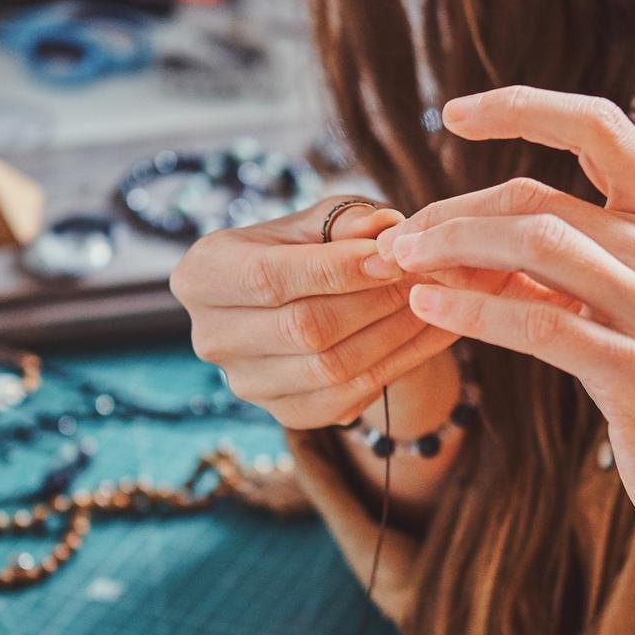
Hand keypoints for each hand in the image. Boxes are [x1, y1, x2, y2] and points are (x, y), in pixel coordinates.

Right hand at [171, 197, 458, 429]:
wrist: (299, 303)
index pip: (269, 278)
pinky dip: (397, 364)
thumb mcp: (315, 223)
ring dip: (393, 334)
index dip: (335, 269)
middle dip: (373, 301)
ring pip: (329, 367)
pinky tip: (431, 334)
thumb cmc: (302, 250)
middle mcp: (211, 338)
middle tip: (425, 277)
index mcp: (200, 277)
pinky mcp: (284, 413)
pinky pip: (347, 397)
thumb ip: (346, 222)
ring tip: (434, 300)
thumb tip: (385, 229)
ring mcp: (245, 383)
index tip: (393, 256)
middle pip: (302, 328)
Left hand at [377, 86, 634, 578]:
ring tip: (402, 265)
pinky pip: (537, 325)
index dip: (523, 106)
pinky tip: (427, 308)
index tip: (453, 112)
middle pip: (539, 200)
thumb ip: (575, 259)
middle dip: (453, 213)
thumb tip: (471, 232)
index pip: (599, 127)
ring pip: (534, 246)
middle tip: (399, 239)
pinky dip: (471, 311)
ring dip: (452, 250)